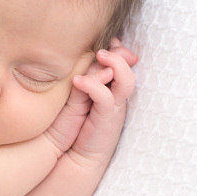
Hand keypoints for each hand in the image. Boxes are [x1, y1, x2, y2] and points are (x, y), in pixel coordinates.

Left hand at [67, 38, 137, 166]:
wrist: (70, 157)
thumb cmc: (69, 125)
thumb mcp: (74, 95)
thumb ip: (82, 78)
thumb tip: (82, 58)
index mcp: (110, 89)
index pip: (120, 64)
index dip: (116, 49)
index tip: (105, 38)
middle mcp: (116, 97)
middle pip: (127, 68)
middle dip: (119, 53)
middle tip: (103, 45)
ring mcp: (114, 108)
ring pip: (125, 80)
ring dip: (114, 65)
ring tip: (99, 55)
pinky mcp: (107, 119)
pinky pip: (106, 97)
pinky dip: (94, 86)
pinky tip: (78, 82)